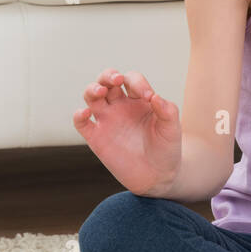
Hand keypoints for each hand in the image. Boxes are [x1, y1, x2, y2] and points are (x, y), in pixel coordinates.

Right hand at [72, 68, 181, 195]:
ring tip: (100, 91)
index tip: (148, 97)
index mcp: (139, 100)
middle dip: (109, 75)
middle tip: (117, 80)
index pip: (132, 80)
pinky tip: (85, 113)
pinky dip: (78, 115)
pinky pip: (81, 123)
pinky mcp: (96, 138)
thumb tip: (154, 96)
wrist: (157, 176)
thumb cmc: (166, 149)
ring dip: (92, 89)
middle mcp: (120, 106)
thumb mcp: (172, 129)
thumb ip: (167, 111)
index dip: (138, 83)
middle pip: (107, 81)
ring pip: (91, 96)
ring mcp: (107, 121)